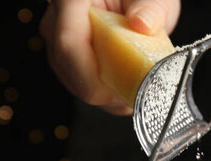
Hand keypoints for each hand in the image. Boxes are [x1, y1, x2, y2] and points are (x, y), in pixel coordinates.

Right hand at [40, 0, 180, 114]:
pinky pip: (75, 76)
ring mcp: (60, 32)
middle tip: (129, 101)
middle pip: (67, 65)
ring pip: (68, 74)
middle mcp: (60, 15)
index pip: (69, 43)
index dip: (89, 77)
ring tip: (129, 98)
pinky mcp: (68, 49)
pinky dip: (98, 89)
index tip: (114, 94)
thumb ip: (150, 9)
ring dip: (99, 94)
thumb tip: (143, 24)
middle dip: (97, 91)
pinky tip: (120, 93)